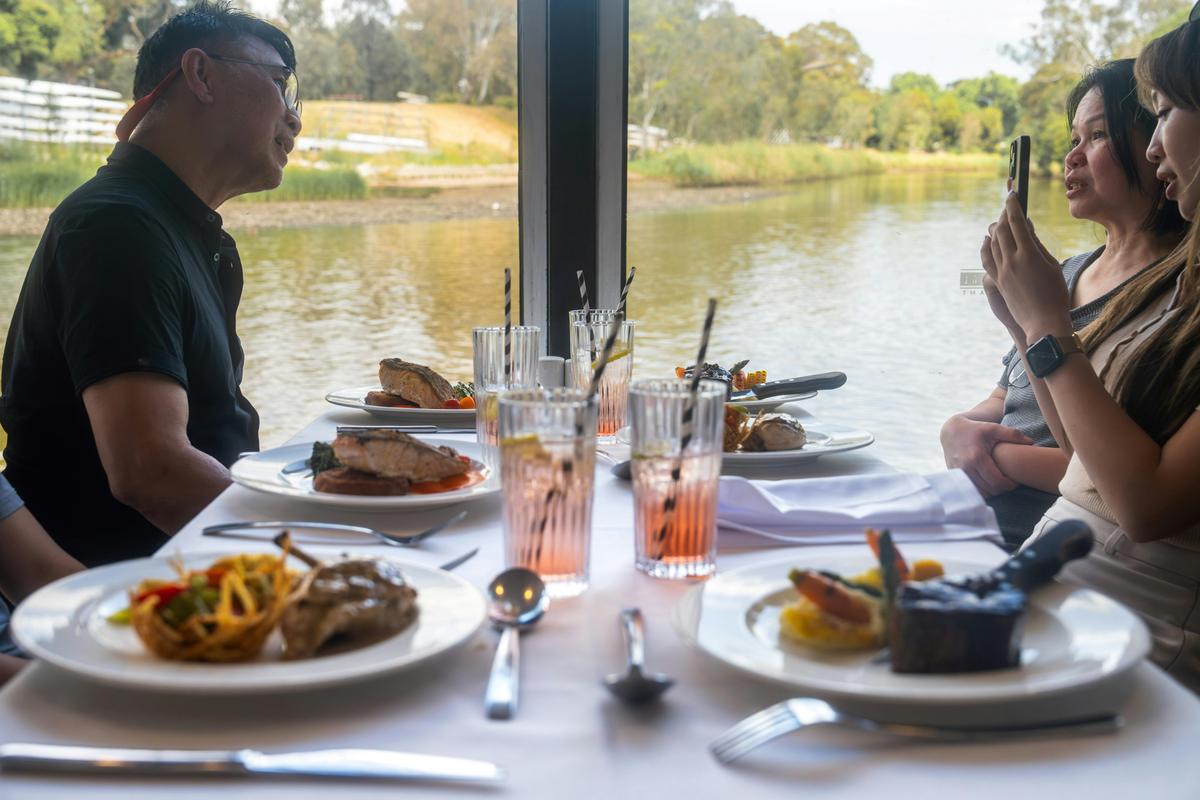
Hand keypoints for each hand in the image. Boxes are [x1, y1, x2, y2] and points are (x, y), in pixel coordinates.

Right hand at [940, 414, 1032, 496]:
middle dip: (1003, 489)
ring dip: (992, 491)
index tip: (1016, 481)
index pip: (998, 483)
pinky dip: (981, 490)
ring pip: (981, 493)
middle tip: (1009, 482)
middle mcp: (966, 468)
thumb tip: (1031, 442)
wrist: (951, 432)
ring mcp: (959, 474)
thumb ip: (1013, 434)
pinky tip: (987, 483)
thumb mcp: (994, 428)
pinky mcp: (955, 477)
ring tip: (998, 482)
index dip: (1010, 485)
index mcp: (977, 458)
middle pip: (991, 490)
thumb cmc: (975, 430)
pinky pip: (972, 491)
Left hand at [982, 194, 1071, 338]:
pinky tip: (986, 239)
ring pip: (992, 243)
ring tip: (998, 219)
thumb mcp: (1051, 264)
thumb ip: (1037, 244)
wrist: (1043, 323)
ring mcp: (1001, 272)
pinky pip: (986, 259)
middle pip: (1001, 229)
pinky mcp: (996, 282)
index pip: (1016, 221)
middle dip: (1003, 214)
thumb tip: (1026, 226)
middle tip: (1007, 205)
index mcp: (1029, 254)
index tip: (1012, 194)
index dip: (1012, 205)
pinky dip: (986, 246)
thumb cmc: (1055, 294)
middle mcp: (1011, 261)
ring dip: (994, 228)